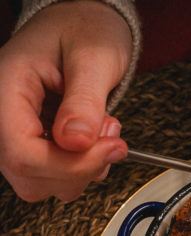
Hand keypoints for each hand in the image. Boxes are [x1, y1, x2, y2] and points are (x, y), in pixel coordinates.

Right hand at [0, 1, 131, 201]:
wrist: (85, 24)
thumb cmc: (85, 29)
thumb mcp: (93, 57)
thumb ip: (85, 102)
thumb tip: (77, 142)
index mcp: (7, 88)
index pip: (21, 153)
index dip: (68, 165)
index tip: (107, 149)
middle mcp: (6, 115)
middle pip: (29, 176)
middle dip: (79, 169)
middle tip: (108, 137)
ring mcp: (19, 133)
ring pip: (43, 183)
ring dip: (84, 169)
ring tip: (102, 130)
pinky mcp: (36, 144)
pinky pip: (56, 176)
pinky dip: (83, 168)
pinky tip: (94, 139)